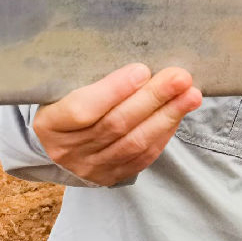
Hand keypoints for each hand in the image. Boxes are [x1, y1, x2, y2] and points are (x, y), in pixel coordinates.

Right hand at [33, 63, 201, 185]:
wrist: (58, 143)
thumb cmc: (66, 103)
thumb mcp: (66, 88)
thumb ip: (94, 78)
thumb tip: (142, 65)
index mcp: (50, 123)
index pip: (82, 110)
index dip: (114, 90)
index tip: (142, 69)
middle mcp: (67, 150)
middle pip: (116, 124)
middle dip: (153, 98)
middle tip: (181, 77)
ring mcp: (90, 167)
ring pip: (134, 142)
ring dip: (168, 116)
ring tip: (191, 95)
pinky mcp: (111, 176)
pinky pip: (143, 156)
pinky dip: (164, 133)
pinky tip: (179, 114)